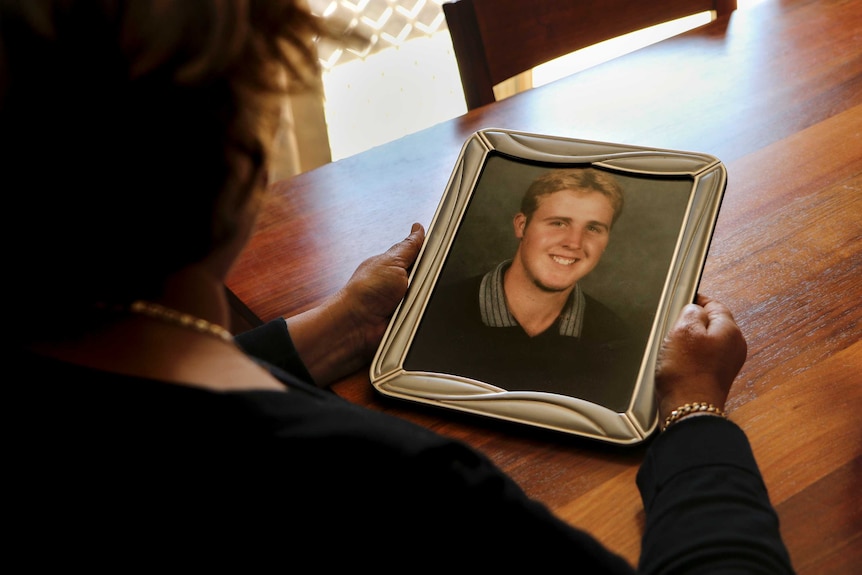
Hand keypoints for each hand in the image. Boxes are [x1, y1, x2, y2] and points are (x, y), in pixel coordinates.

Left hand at [286, 223, 424, 385]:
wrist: (358, 323)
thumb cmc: (365, 290)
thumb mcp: (391, 261)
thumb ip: (408, 247)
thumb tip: (418, 228)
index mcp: (396, 264)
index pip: (423, 254)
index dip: (432, 254)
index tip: (438, 254)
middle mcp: (402, 282)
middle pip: (432, 275)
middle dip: (430, 277)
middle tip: (417, 282)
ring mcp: (407, 301)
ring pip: (433, 295)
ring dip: (426, 297)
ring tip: (409, 301)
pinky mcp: (410, 319)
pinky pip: (428, 313)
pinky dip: (424, 312)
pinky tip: (412, 312)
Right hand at [654, 294, 746, 421]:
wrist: (688, 409)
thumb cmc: (686, 372)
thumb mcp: (683, 329)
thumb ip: (691, 310)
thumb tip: (694, 308)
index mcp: (731, 331)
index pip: (714, 304)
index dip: (696, 300)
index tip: (682, 300)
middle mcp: (734, 346)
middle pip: (710, 323)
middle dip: (691, 323)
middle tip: (673, 328)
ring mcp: (727, 363)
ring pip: (705, 340)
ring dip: (689, 341)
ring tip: (673, 349)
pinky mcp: (716, 376)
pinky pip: (702, 357)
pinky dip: (690, 357)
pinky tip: (677, 364)